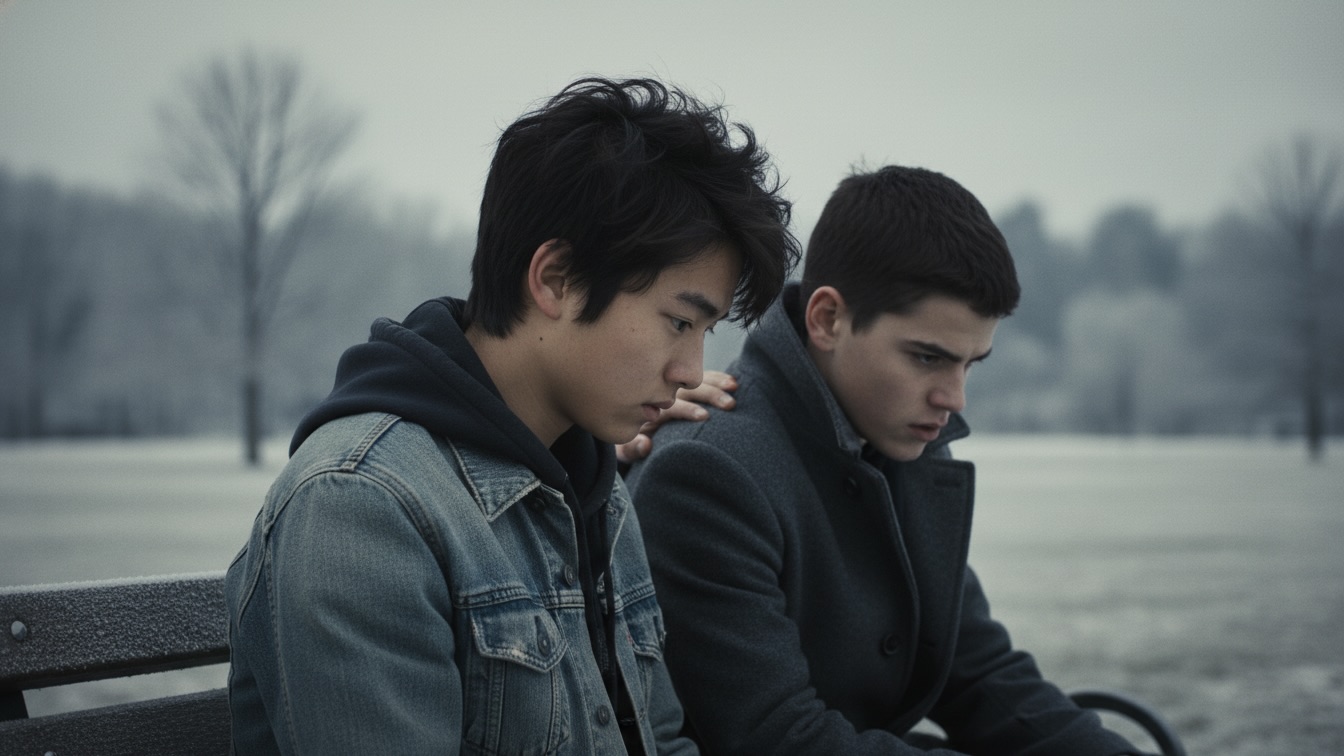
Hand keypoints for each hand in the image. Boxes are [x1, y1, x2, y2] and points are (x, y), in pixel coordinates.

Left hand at [616, 370, 737, 462]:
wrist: (627, 423)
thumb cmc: (629, 441)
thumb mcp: (625, 449)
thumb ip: (632, 449)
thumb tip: (645, 445)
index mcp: (651, 409)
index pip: (672, 407)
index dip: (687, 410)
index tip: (703, 416)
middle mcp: (664, 394)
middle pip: (688, 391)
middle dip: (708, 395)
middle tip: (728, 404)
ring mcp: (676, 388)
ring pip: (698, 381)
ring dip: (717, 384)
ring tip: (734, 389)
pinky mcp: (686, 386)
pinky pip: (704, 378)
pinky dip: (718, 378)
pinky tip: (734, 383)